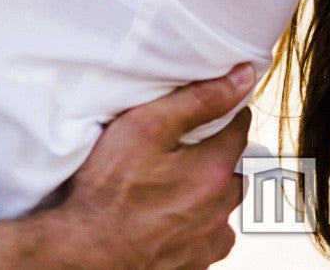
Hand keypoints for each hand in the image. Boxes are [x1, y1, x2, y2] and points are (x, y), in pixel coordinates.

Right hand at [35, 65, 253, 269]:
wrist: (85, 249)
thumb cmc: (108, 188)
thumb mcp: (146, 127)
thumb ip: (198, 100)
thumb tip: (244, 77)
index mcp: (214, 171)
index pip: (239, 130)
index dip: (224, 115)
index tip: (208, 111)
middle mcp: (220, 209)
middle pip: (235, 171)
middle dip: (219, 156)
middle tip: (186, 148)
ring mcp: (208, 241)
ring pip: (224, 208)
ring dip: (211, 194)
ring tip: (176, 184)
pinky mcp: (194, 263)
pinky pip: (210, 239)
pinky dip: (200, 226)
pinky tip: (172, 217)